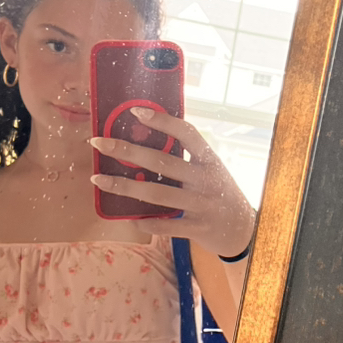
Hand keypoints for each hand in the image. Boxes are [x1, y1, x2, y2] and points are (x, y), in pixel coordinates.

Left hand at [90, 108, 254, 256]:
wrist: (243, 231)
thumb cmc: (220, 195)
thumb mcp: (212, 171)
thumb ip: (188, 159)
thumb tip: (147, 141)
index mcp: (210, 160)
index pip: (187, 133)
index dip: (162, 121)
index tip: (135, 112)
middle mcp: (206, 180)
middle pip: (162, 162)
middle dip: (127, 150)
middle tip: (99, 142)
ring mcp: (201, 205)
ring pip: (156, 194)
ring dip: (124, 187)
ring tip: (98, 180)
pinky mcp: (197, 228)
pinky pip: (164, 226)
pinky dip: (145, 222)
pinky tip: (129, 218)